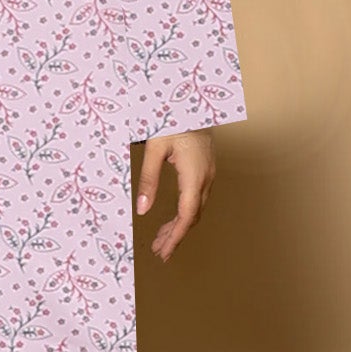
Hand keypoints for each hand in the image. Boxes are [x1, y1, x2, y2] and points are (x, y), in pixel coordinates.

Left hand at [133, 129, 215, 261]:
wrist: (192, 99)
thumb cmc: (172, 119)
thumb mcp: (154, 149)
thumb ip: (147, 180)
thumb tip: (141, 209)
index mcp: (194, 174)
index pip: (186, 215)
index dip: (175, 236)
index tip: (163, 252)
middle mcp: (206, 177)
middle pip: (192, 216)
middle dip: (175, 236)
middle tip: (159, 252)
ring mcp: (208, 173)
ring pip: (196, 209)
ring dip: (179, 226)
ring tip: (161, 241)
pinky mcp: (205, 169)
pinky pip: (197, 199)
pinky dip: (184, 213)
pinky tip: (173, 219)